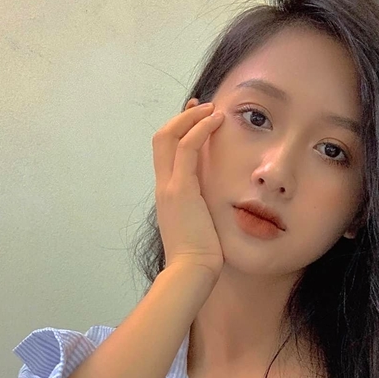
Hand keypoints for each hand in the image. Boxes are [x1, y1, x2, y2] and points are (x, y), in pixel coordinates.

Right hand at [151, 98, 224, 280]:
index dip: (180, 131)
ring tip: (214, 109)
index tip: (198, 118)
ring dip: (192, 117)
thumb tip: (216, 205)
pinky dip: (200, 129)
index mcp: (168, 195)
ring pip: (169, 136)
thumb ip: (203, 210)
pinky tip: (217, 120)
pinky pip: (187, 148)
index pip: (167, 154)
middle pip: (161, 139)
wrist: (191, 271)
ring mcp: (169, 186)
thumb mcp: (201, 226)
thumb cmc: (199, 256)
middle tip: (203, 106)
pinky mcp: (181, 189)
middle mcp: (164, 187)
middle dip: (182, 117)